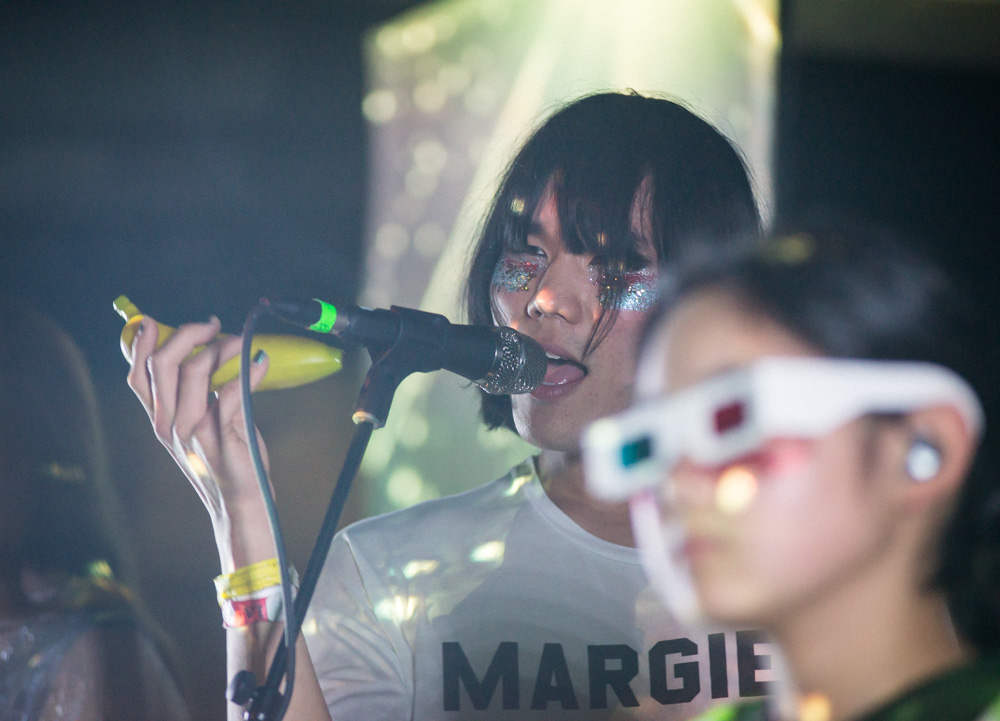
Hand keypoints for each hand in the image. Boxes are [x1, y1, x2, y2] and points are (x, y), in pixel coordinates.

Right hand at [126, 316, 273, 568]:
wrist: (241, 504)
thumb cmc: (226, 461)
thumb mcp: (200, 427)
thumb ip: (195, 398)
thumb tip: (205, 356)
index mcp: (161, 421)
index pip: (138, 378)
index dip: (141, 346)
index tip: (153, 322)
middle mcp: (169, 426)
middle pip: (163, 366)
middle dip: (186, 335)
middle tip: (211, 325)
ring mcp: (193, 433)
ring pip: (195, 372)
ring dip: (220, 348)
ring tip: (241, 342)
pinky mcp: (220, 438)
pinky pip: (231, 392)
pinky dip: (249, 371)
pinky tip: (261, 362)